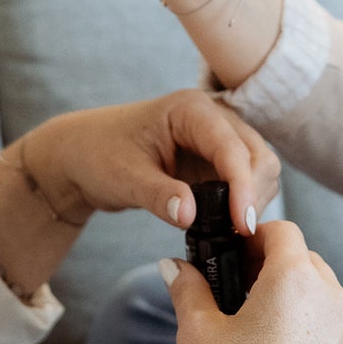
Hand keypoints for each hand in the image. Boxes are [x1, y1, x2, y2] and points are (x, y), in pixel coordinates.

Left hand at [19, 89, 280, 233]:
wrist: (84, 154)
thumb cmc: (98, 155)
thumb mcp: (124, 178)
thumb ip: (157, 195)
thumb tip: (190, 216)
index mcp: (191, 110)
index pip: (231, 147)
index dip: (242, 186)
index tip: (241, 224)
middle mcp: (213, 117)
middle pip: (257, 156)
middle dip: (253, 194)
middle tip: (236, 234)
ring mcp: (218, 138)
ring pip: (259, 169)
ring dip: (252, 200)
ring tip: (229, 232)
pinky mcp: (216, 160)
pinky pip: (245, 181)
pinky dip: (242, 203)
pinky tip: (226, 226)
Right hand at [163, 221, 342, 343]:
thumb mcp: (198, 333)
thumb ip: (187, 289)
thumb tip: (173, 267)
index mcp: (297, 280)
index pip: (282, 231)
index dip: (255, 236)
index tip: (234, 254)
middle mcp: (333, 302)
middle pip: (307, 262)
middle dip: (275, 267)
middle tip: (240, 291)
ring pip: (324, 300)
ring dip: (296, 302)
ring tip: (257, 331)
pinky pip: (333, 339)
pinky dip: (310, 338)